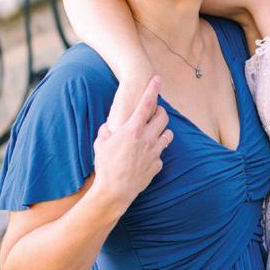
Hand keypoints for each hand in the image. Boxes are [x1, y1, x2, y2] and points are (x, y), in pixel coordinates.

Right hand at [92, 76, 172, 212]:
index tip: (157, 78)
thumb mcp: (100, 144)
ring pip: (169, 134)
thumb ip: (106, 131)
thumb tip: (108, 127)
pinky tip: (147, 157)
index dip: (153, 88)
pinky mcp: (158, 164)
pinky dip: (157, 152)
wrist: (115, 191)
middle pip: (163, 117)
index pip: (146, 103)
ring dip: (163, 131)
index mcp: (133, 129)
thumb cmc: (105, 166)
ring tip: (155, 134)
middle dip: (161, 112)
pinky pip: (161, 153)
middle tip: (155, 114)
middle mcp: (147, 137)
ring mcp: (155, 151)